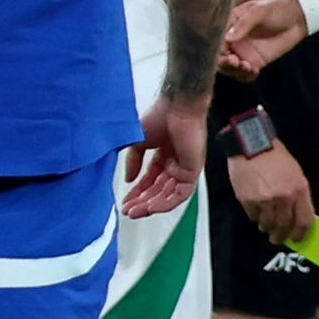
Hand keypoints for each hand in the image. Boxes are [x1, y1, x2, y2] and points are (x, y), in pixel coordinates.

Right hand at [120, 97, 203, 219]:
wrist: (177, 106)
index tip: (126, 202)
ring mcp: (184, 169)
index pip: (150, 181)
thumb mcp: (138, 141)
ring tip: (136, 212)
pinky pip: (180, 194)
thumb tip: (129, 179)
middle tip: (129, 211)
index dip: (137, 193)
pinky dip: (165, 202)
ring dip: (151, 205)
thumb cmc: (161, 115)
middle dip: (142, 202)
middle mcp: (174, 164)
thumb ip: (133, 161)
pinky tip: (151, 206)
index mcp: (164, 156)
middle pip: (158, 191)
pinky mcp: (193, 171)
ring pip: (168, 195)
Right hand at [220, 0, 308, 78]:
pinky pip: (246, 74)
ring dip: (234, 70)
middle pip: (219, 56)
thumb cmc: (276, 8)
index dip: (216, 47)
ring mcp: (243, 52)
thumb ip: (244, 24)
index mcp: (228, 25)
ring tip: (245, 66)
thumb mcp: (259, 11)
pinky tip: (252, 71)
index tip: (223, 51)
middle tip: (233, 61)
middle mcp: (232, 40)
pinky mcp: (255, 62)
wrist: (297, 17)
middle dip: (223, 62)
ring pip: (230, 68)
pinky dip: (246, 75)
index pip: (215, 39)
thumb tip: (227, 38)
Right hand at [227, 133, 312, 242]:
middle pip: (284, 226)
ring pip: (267, 224)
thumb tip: (297, 216)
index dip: (301, 233)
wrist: (251, 144)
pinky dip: (255, 216)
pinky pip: (253, 216)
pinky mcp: (248, 199)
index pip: (304, 220)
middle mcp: (283, 197)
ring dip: (267, 227)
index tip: (297, 238)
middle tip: (277, 238)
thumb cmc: (274, 156)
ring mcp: (265, 199)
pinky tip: (256, 210)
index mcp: (299, 189)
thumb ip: (298, 195)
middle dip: (281, 235)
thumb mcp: (295, 173)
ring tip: (265, 224)